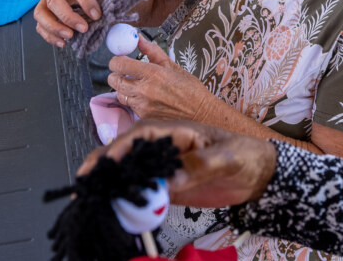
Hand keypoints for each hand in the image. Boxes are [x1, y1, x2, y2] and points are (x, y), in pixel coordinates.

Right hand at [34, 0, 103, 46]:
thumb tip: (104, 17)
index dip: (85, 1)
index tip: (97, 15)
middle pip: (54, 1)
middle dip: (69, 17)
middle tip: (84, 28)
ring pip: (41, 14)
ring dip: (55, 28)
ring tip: (70, 37)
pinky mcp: (42, 11)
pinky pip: (40, 25)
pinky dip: (50, 36)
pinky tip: (63, 42)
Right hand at [78, 120, 277, 207]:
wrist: (258, 174)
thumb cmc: (244, 154)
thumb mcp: (226, 156)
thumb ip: (200, 164)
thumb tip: (172, 179)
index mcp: (174, 131)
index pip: (139, 136)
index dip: (119, 148)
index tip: (103, 163)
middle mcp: (163, 148)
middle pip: (125, 154)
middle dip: (102, 166)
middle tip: (84, 184)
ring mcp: (162, 168)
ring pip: (129, 174)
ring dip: (110, 185)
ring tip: (89, 199)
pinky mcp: (167, 188)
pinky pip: (142, 195)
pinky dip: (127, 202)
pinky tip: (114, 210)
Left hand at [108, 36, 217, 120]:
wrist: (201, 114)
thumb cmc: (190, 89)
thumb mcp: (172, 66)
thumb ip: (152, 52)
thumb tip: (139, 39)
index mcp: (152, 74)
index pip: (119, 64)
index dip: (116, 60)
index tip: (121, 59)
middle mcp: (144, 90)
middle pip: (114, 80)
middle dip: (116, 74)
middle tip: (125, 71)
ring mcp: (142, 105)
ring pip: (119, 94)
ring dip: (123, 88)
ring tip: (136, 84)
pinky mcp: (143, 116)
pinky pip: (129, 105)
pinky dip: (132, 99)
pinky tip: (144, 96)